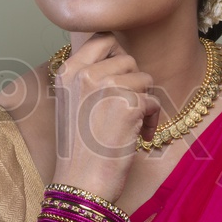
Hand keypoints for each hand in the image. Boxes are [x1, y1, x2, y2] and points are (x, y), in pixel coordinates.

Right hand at [51, 33, 159, 202]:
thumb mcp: (73, 103)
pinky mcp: (128, 104)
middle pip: (128, 59)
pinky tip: (136, 138)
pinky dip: (150, 121)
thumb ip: (90, 76)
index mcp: (68, 71)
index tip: (118, 81)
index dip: (118, 57)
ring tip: (129, 126)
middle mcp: (84, 73)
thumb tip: (121, 56)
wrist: (81, 183)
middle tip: (124, 110)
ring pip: (144, 79)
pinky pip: (153, 102)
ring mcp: (106, 86)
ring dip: (143, 103)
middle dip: (133, 85)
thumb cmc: (81, 149)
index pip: (103, 38)